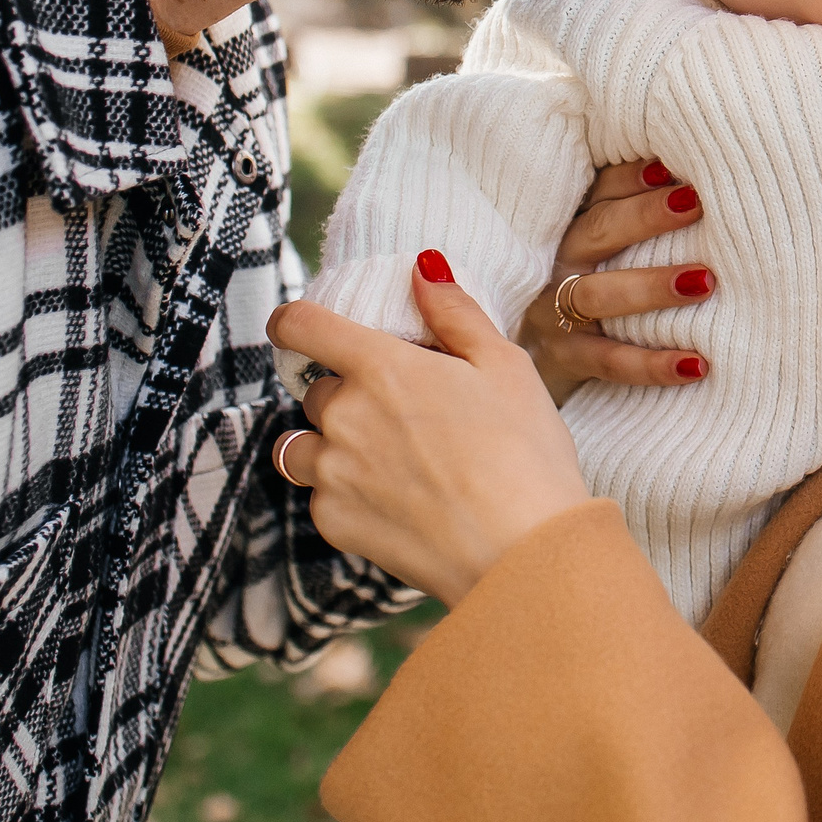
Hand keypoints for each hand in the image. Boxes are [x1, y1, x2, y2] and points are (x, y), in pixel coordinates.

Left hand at [272, 255, 588, 605]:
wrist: (523, 553)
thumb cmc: (525, 454)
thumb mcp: (507, 365)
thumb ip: (455, 313)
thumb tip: (423, 267)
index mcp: (381, 367)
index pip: (301, 325)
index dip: (296, 322)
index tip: (305, 330)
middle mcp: (344, 416)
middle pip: (317, 391)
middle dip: (349, 394)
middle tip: (404, 414)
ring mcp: (333, 473)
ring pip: (302, 446)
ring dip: (330, 444)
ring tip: (385, 460)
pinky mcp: (335, 522)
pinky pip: (320, 495)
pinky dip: (345, 493)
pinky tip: (396, 501)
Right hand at [517, 158, 713, 400]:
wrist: (520, 362)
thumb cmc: (585, 287)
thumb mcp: (594, 247)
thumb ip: (628, 219)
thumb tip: (694, 187)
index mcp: (567, 226)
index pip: (597, 192)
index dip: (631, 178)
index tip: (672, 167)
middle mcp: (555, 263)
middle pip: (597, 232)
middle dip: (645, 217)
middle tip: (695, 204)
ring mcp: (553, 312)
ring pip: (598, 295)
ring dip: (651, 287)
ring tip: (703, 282)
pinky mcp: (565, 359)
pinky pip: (611, 362)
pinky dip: (653, 364)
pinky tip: (696, 364)